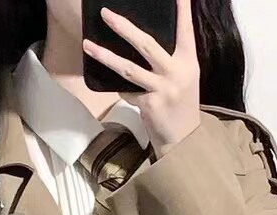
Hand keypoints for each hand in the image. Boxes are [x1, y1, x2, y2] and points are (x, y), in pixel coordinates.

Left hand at [82, 0, 201, 158]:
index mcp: (188, 62)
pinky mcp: (148, 104)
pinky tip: (112, 83)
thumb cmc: (180, 105)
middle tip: (107, 14)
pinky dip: (120, 87)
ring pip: (128, 68)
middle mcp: (176, 73)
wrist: (183, 139)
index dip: (182, 12)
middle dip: (124, 28)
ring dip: (105, 56)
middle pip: (146, 44)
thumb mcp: (184, 77)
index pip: (185, 32)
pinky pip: (127, 90)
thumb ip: (170, 60)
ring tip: (88, 45)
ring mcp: (161, 89)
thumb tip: (142, 41)